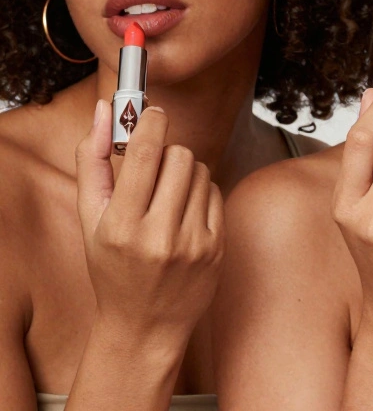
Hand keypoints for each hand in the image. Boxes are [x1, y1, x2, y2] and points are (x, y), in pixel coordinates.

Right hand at [76, 100, 223, 344]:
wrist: (145, 325)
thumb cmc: (112, 269)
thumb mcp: (90, 220)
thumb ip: (93, 162)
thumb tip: (106, 111)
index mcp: (121, 227)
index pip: (145, 156)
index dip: (151, 123)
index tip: (153, 111)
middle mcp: (159, 236)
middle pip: (179, 157)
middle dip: (166, 153)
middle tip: (153, 168)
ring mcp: (193, 243)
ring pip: (201, 171)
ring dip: (184, 172)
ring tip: (166, 196)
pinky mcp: (217, 248)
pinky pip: (215, 193)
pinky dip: (200, 193)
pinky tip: (183, 214)